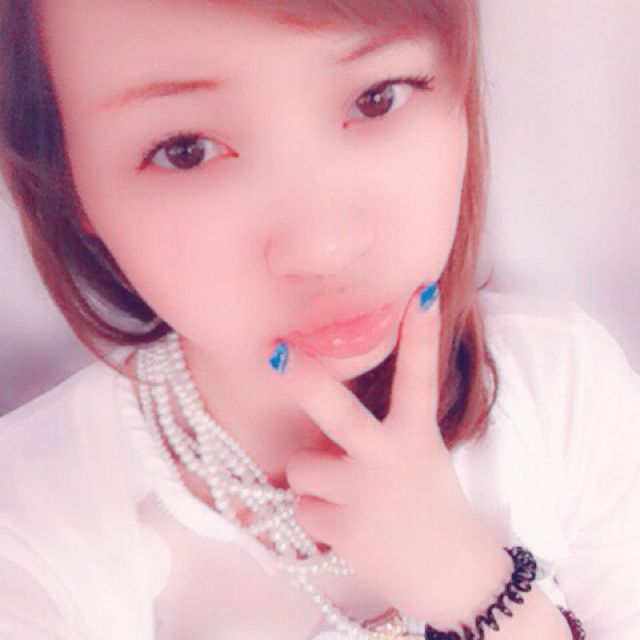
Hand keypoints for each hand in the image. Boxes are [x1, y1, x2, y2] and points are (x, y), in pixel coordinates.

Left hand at [269, 282, 505, 622]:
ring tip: (350, 498)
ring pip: (301, 468)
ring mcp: (363, 494)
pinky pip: (303, 508)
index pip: (420, 376)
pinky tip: (349, 527)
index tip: (418, 292)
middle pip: (335, 411)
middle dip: (302, 379)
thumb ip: (376, 436)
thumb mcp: (415, 459)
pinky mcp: (343, 529)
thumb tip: (319, 432)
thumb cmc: (430, 506)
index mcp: (415, 435)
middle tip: (274, 352)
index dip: (420, 333)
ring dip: (315, 481)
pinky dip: (320, 517)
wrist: (452, 578)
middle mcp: (388, 457)